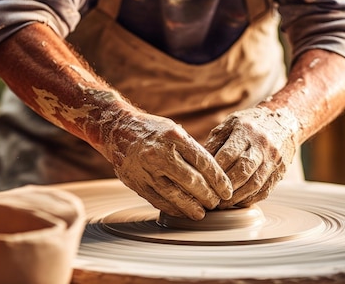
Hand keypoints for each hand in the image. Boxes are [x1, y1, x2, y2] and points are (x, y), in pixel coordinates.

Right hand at [101, 111, 232, 220]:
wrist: (117, 130)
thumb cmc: (151, 131)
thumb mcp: (174, 131)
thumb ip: (192, 150)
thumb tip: (215, 174)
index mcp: (174, 137)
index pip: (204, 162)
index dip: (218, 180)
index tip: (227, 191)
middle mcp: (159, 153)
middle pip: (191, 181)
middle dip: (208, 196)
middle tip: (216, 203)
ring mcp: (146, 169)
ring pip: (175, 195)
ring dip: (192, 207)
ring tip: (202, 213)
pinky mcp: (136, 183)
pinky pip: (158, 201)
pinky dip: (173, 209)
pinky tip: (182, 211)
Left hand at [204, 107, 298, 207]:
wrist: (284, 120)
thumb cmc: (249, 124)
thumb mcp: (229, 124)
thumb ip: (214, 142)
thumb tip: (198, 163)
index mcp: (246, 130)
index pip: (228, 155)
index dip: (215, 171)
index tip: (201, 182)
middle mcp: (262, 145)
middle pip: (242, 171)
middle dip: (225, 187)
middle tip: (210, 198)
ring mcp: (273, 159)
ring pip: (254, 184)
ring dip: (236, 198)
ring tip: (221, 204)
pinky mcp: (280, 172)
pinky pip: (264, 191)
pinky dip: (249, 199)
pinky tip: (237, 202)